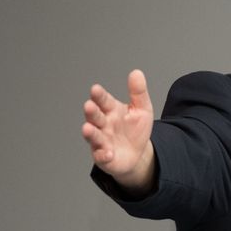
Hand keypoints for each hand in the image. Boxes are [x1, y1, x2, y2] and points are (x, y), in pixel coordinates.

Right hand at [82, 70, 155, 192]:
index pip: (104, 101)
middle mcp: (103, 124)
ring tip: (87, 128)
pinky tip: (108, 153)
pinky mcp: (104, 157)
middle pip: (95, 117)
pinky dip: (103, 155)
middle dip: (91, 111)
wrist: (137, 153)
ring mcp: (102, 141)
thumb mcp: (142, 109)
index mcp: (111, 110)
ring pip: (94, 136)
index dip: (99, 96)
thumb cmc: (135, 129)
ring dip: (90, 132)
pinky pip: (102, 156)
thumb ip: (138, 92)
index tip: (95, 89)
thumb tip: (137, 72)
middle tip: (89, 105)